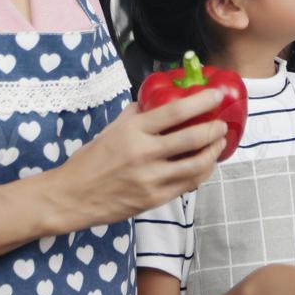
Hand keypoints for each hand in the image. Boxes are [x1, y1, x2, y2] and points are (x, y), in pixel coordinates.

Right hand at [42, 90, 227, 233]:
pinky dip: (202, 173)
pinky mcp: (154, 199)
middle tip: (222, 124)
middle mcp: (144, 153)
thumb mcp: (110, 130)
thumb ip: (135, 116)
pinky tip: (206, 165)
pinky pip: (187, 184)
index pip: (174, 112)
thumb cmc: (90, 161)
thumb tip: (155, 101)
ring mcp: (151, 179)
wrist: (72, 197)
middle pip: (191, 138)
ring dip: (213, 153)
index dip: (200, 102)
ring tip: (220, 143)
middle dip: (214, 129)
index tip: (216, 95)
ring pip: (196, 165)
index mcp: (132, 131)